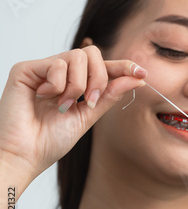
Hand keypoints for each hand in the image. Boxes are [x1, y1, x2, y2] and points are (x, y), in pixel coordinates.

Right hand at [0, 45, 146, 183]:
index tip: (142, 73)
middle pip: (92, 53)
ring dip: (78, 85)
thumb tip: (136, 78)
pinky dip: (59, 84)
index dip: (123, 66)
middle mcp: (59, 73)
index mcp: (74, 84)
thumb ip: (109, 94)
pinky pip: (57, 63)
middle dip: (99, 78)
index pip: (102, 66)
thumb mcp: (88, 116)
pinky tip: (45, 98)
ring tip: (64, 104)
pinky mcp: (25, 70)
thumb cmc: (50, 140)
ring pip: (77, 56)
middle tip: (90, 101)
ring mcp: (43, 69)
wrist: (26, 155)